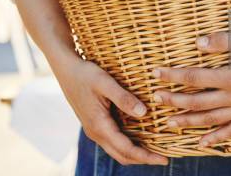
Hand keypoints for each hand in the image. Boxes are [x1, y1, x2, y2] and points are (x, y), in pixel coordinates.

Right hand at [50, 51, 167, 165]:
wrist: (66, 70)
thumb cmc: (85, 74)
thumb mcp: (105, 82)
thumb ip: (123, 98)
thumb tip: (143, 113)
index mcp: (99, 126)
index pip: (126, 149)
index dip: (146, 156)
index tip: (164, 159)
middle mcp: (96, 133)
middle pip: (122, 156)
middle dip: (144, 159)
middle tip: (164, 158)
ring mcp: (94, 130)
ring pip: (117, 150)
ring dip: (136, 154)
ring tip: (155, 150)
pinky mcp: (95, 124)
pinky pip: (113, 142)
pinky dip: (128, 145)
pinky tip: (140, 137)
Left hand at [152, 32, 230, 146]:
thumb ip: (225, 41)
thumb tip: (199, 43)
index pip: (194, 77)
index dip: (172, 75)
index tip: (155, 73)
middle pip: (197, 101)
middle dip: (174, 100)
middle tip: (155, 98)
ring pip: (211, 119)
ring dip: (188, 121)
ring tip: (169, 122)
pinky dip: (216, 138)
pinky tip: (202, 142)